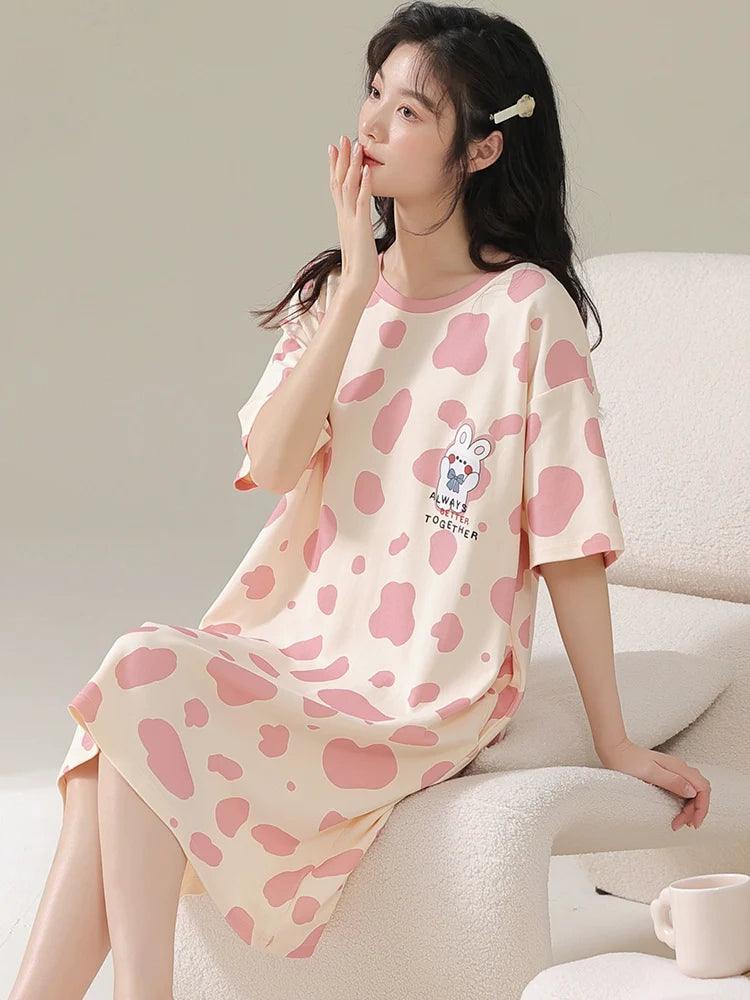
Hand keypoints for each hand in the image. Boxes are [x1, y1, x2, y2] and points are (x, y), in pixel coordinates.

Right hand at [329, 134, 378, 298]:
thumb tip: (358, 224)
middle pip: (339, 181)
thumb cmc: (359, 266)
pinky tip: (367, 170)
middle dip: (341, 159)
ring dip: (352, 165)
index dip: (335, 167)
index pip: (336, 187)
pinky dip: (364, 184)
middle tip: (342, 138)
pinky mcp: (360, 226)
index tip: (335, 149)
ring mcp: (351, 220)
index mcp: (343, 218)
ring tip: (355, 145)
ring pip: (349, 186)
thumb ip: (356, 228)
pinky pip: (361, 201)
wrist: (356, 283)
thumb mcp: (357, 241)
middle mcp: (344, 216)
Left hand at [596, 737, 710, 830]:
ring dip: (690, 808)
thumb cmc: (628, 761)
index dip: (702, 807)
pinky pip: (682, 790)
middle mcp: (679, 768)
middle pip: (699, 791)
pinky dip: (683, 803)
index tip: (693, 822)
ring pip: (692, 791)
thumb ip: (671, 781)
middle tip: (682, 825)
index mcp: (678, 767)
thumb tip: (692, 791)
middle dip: (695, 811)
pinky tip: (676, 811)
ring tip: (679, 822)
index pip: (703, 788)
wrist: (615, 750)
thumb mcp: (649, 773)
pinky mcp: (666, 774)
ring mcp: (673, 771)